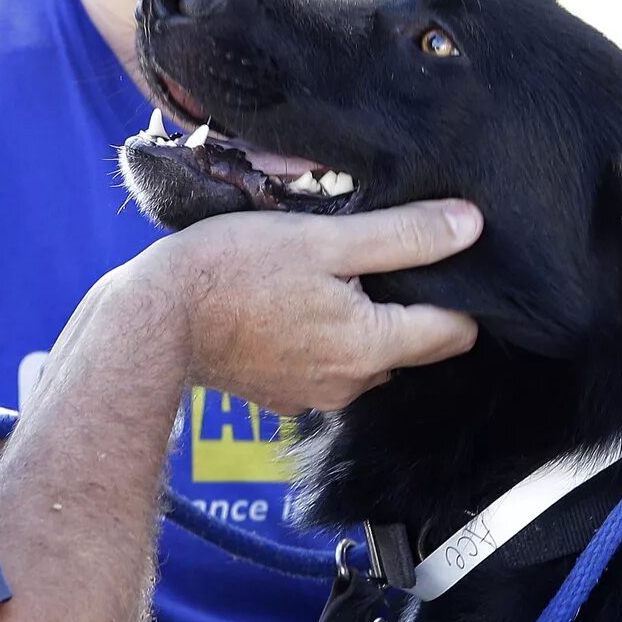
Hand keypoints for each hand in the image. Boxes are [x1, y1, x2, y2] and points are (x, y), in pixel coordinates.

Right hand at [135, 199, 482, 413]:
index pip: (455, 333)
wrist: (151, 320)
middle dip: (406, 304)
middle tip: (376, 255)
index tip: (438, 257)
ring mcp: (314, 396)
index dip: (458, 291)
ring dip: (360, 319)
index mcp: (371, 346)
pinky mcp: (281, 397)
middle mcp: (352, 384)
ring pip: (366, 353)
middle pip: (412, 344)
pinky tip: (292, 303)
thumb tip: (470, 224)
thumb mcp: (324, 239)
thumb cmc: (233, 270)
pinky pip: (325, 364)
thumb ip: (403, 236)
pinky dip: (321, 336)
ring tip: (328, 274)